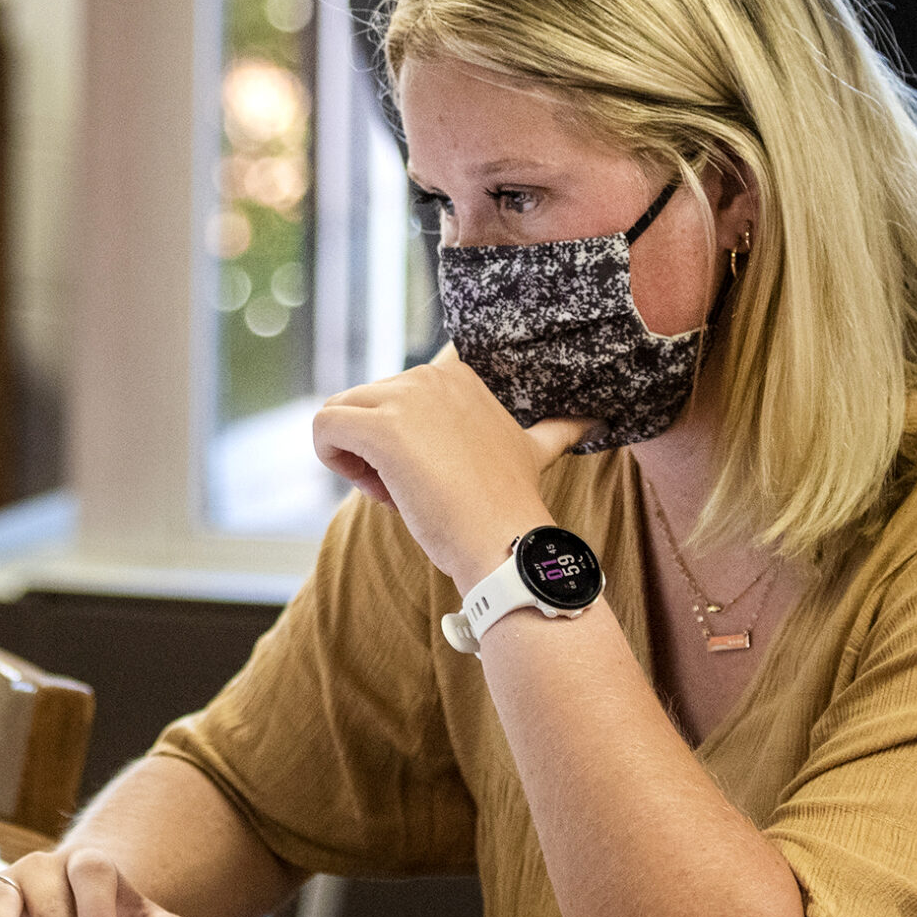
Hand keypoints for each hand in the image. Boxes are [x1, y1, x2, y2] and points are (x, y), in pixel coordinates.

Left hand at [311, 354, 595, 588]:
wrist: (504, 542)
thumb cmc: (508, 505)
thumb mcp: (536, 452)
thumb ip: (558, 430)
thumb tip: (593, 420)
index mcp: (457, 374)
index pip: (396, 391)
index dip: (403, 433)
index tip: (434, 467)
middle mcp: (430, 374)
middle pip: (364, 405)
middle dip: (376, 451)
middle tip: (416, 488)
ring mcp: (405, 397)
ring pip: (339, 414)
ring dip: (356, 458)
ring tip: (401, 491)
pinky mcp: (381, 429)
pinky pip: (323, 428)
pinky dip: (333, 460)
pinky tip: (377, 488)